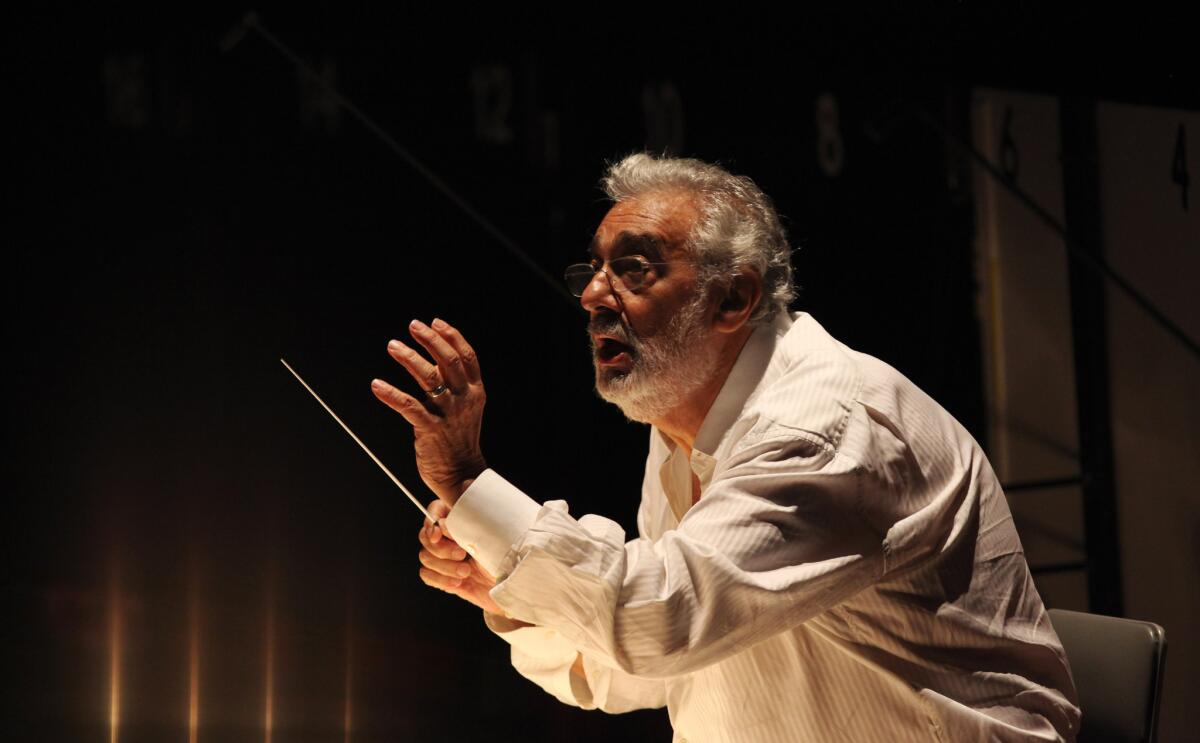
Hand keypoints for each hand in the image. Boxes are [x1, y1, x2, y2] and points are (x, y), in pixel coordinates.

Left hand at [372, 318, 486, 505]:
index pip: (467, 357)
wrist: (462, 474)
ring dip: (409, 358)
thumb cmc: (458, 439)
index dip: (452, 336)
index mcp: (475, 392)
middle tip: (412, 326)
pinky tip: (377, 384)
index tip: (434, 322)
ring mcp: (448, 414)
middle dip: (430, 340)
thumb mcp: (464, 408)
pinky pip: (409, 406)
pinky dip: (391, 394)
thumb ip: (451, 384)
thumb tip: (430, 359)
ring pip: (429, 378)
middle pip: (449, 361)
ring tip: (393, 346)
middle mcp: (464, 399)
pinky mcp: (430, 429)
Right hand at [417, 500, 503, 614]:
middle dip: (441, 548)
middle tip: (462, 554)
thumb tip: (442, 524)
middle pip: (426, 536)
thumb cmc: (511, 559)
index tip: (438, 534)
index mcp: (464, 521)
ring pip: (425, 556)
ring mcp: (448, 558)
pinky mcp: (446, 577)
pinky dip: (439, 579)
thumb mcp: (490, 539)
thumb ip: (464, 528)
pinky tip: (457, 583)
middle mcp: (453, 538)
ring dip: (444, 566)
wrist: (516, 587)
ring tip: (465, 572)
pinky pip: (427, 575)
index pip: (435, 510)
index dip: (431, 520)